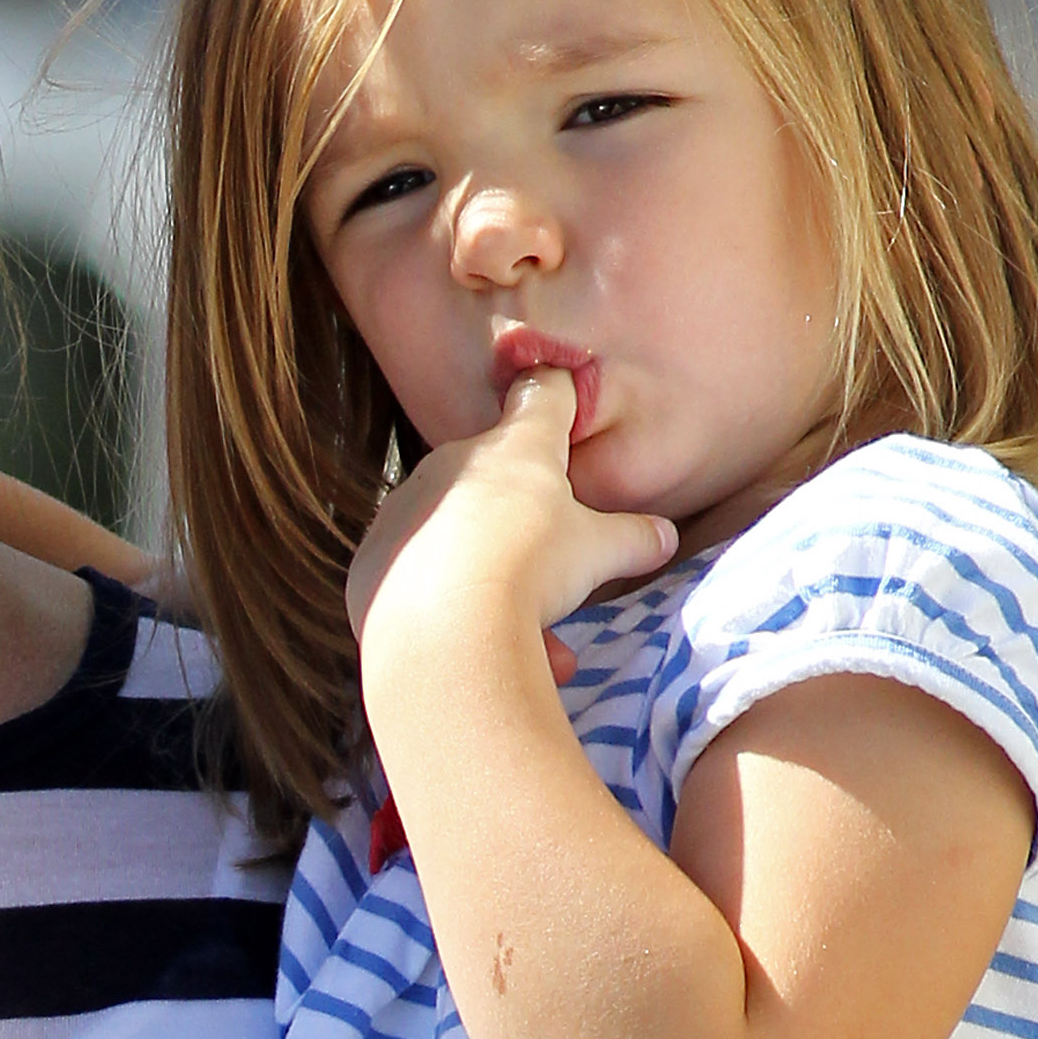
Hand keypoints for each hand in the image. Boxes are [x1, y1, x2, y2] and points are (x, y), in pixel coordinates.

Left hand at [346, 367, 676, 648]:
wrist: (440, 622)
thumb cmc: (530, 566)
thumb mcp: (600, 551)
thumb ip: (633, 539)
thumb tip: (663, 535)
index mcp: (515, 447)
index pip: (541, 398)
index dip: (553, 390)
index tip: (553, 384)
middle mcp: (453, 465)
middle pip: (496, 479)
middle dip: (527, 527)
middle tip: (556, 580)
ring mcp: (406, 509)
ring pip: (461, 541)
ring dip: (497, 586)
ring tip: (539, 646)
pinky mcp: (373, 560)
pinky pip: (422, 580)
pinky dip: (455, 612)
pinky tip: (486, 654)